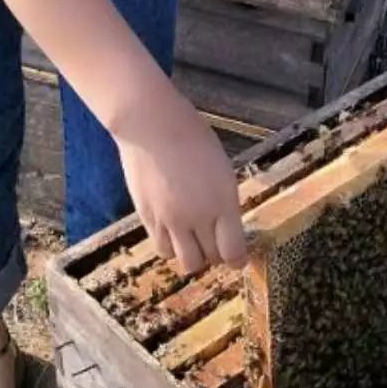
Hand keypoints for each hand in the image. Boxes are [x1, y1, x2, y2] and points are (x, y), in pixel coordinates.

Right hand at [114, 90, 247, 275]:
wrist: (151, 125)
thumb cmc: (192, 135)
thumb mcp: (222, 167)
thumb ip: (225, 201)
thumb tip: (228, 225)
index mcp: (222, 201)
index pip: (233, 252)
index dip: (238, 259)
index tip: (239, 256)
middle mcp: (197, 217)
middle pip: (211, 259)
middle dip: (217, 254)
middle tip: (216, 241)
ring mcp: (170, 221)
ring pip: (186, 263)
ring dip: (193, 254)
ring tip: (193, 238)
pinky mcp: (147, 219)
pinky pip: (162, 249)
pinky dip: (171, 246)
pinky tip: (173, 230)